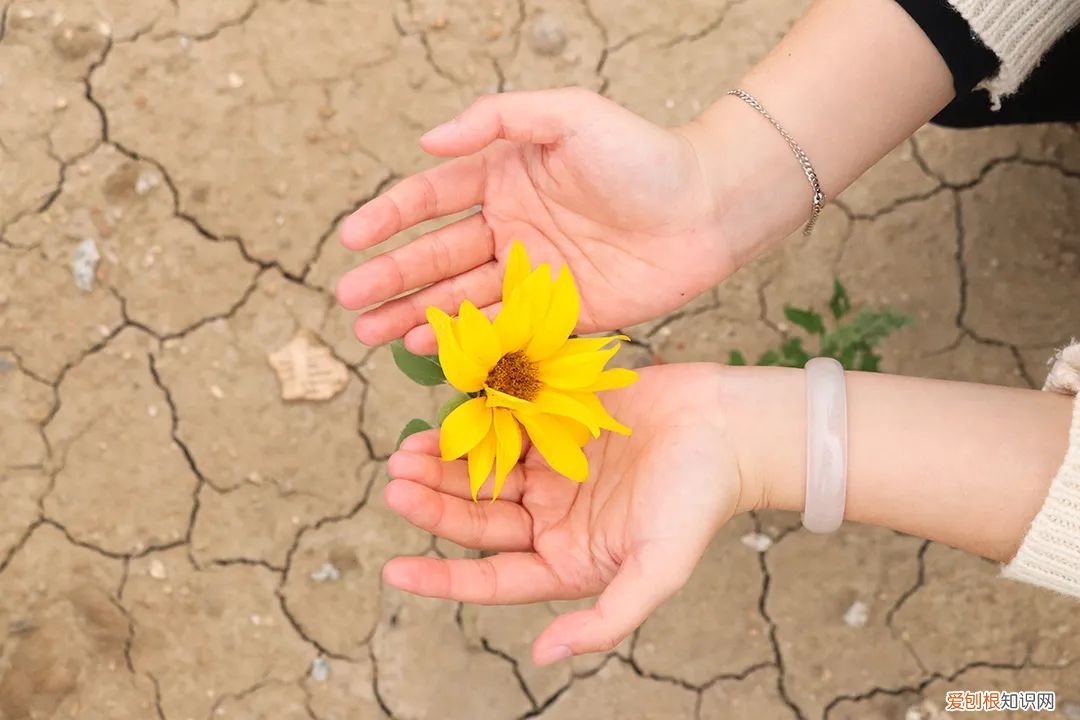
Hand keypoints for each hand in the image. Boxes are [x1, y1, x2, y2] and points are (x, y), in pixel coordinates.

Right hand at [336, 88, 734, 354]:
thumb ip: (498, 118)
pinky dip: (467, 342)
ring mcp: (533, 273)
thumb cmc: (643, 154)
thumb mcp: (570, 115)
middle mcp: (511, 226)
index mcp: (505, 177)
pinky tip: (428, 351)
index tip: (351, 238)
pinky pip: (505, 330)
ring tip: (369, 333)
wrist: (709, 209)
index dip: (389, 217)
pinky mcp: (562, 313)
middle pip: (437, 256)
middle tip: (349, 300)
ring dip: (414, 315)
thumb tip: (427, 140)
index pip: (432, 198)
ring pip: (461, 298)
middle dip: (391, 277)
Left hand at [380, 364, 744, 664]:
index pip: (491, 577)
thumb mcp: (658, 571)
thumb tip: (545, 659)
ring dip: (444, 460)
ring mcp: (550, 467)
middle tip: (395, 484)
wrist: (728, 427)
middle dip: (433, 504)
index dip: (441, 577)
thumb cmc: (699, 503)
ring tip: (408, 450)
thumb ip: (607, 619)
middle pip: (477, 516)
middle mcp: (550, 516)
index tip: (393, 570)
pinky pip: (503, 422)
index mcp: (566, 559)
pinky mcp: (555, 422)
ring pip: (481, 468)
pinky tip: (446, 410)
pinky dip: (474, 418)